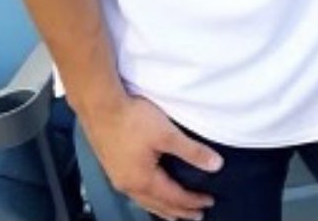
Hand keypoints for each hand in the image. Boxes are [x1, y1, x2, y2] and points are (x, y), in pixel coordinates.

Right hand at [79, 92, 221, 220]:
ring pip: (145, 201)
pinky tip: (149, 195)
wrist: (100, 107)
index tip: (209, 202)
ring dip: (163, 208)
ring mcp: (118, 178)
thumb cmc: (133, 119)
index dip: (193, 201)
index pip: (174, 197)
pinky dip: (149, 199)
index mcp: (143, 181)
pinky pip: (135, 193)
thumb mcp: (167, 134)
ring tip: (174, 215)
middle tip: (197, 216)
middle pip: (159, 205)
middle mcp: (129, 186)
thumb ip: (192, 151)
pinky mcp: (113, 168)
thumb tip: (217, 166)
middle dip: (179, 211)